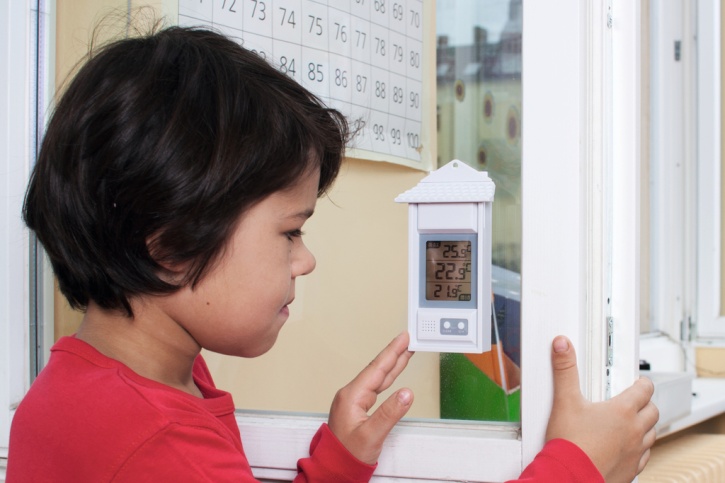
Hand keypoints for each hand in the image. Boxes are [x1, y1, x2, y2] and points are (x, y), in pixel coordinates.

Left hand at [328, 331, 414, 464]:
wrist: (334, 469)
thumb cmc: (347, 455)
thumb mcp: (371, 435)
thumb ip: (390, 413)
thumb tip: (407, 393)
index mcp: (352, 396)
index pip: (377, 369)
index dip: (392, 352)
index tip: (404, 338)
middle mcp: (351, 395)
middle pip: (377, 369)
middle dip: (394, 353)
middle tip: (408, 339)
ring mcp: (354, 400)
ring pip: (378, 377)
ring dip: (392, 364)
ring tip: (406, 351)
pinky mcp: (358, 407)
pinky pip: (376, 387)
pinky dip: (388, 377)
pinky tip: (394, 372)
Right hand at [545, 336, 658, 481]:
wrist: (569, 476)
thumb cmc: (569, 443)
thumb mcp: (564, 401)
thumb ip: (564, 370)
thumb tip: (563, 346)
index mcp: (622, 411)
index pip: (644, 390)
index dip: (642, 382)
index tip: (639, 381)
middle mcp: (634, 431)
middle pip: (652, 411)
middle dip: (645, 403)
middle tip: (635, 400)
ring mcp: (635, 452)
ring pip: (652, 434)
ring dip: (645, 426)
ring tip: (632, 423)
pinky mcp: (631, 469)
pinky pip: (644, 456)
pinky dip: (639, 449)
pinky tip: (626, 447)